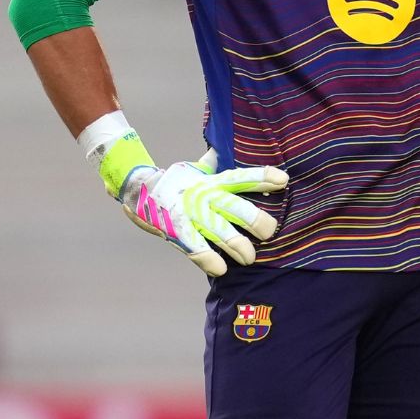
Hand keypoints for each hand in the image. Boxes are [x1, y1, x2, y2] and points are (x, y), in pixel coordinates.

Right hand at [110, 142, 287, 276]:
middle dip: (257, 221)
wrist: (136, 189)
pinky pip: (196, 248)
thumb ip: (214, 164)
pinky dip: (209, 260)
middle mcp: (204, 196)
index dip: (262, 178)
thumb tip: (224, 149)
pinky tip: (221, 269)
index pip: (241, 177)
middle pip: (236, 208)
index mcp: (211, 181)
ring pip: (221, 231)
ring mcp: (190, 214)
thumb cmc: (173, 181)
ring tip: (250, 258)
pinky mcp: (176, 231)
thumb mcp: (195, 169)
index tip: (283, 179)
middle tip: (270, 232)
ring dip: (238, 246)